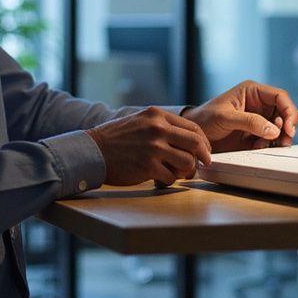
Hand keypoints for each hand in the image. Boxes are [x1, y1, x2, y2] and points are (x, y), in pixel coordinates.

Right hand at [87, 107, 212, 186]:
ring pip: (187, 162)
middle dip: (202, 157)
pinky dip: (168, 181)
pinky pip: (171, 177)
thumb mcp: (140, 120)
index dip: (203, 142)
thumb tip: (187, 138)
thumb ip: (161, 125)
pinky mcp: (148, 166)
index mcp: (157, 115)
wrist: (92, 151)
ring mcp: (154, 148)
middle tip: (202, 165)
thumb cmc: (115, 138)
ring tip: (176, 173)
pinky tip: (158, 179)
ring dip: (185, 171)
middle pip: (195, 143)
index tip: (204, 151)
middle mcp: (158, 129)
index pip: (193, 127)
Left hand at [185, 81, 297, 153]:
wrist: (194, 137)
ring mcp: (258, 119)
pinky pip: (270, 139)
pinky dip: (268, 145)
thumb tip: (274, 129)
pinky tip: (256, 147)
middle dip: (286, 128)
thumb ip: (249, 121)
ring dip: (277, 138)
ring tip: (261, 144)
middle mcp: (258, 104)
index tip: (288, 128)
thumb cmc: (205, 119)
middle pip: (284, 113)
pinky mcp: (255, 134)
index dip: (289, 111)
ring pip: (280, 128)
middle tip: (282, 141)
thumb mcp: (225, 117)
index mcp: (252, 91)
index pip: (280, 96)